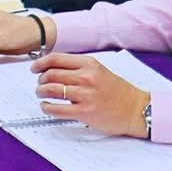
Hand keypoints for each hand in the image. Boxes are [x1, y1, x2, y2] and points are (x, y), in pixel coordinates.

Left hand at [31, 52, 147, 135]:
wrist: (137, 109)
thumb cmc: (119, 91)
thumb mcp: (100, 71)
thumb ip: (79, 68)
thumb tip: (53, 68)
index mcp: (90, 64)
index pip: (56, 58)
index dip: (40, 63)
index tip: (34, 68)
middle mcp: (87, 77)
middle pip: (51, 74)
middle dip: (40, 79)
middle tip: (39, 84)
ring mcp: (85, 94)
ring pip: (51, 90)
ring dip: (41, 92)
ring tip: (41, 94)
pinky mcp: (85, 112)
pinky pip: (56, 108)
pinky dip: (47, 107)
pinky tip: (47, 107)